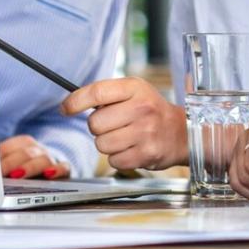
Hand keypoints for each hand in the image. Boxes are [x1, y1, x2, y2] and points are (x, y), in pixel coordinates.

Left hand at [0, 135, 72, 179]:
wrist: (50, 171)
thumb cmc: (24, 169)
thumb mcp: (10, 165)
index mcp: (23, 144)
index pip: (10, 146)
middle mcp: (37, 149)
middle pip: (26, 152)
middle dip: (12, 162)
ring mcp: (51, 159)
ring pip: (43, 158)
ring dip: (30, 166)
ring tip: (18, 175)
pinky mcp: (64, 170)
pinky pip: (64, 167)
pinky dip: (57, 170)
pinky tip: (49, 174)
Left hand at [61, 77, 187, 170]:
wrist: (182, 132)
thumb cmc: (151, 110)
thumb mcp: (133, 91)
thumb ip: (105, 94)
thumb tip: (70, 103)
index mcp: (135, 88)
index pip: (96, 92)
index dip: (75, 101)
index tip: (66, 108)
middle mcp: (141, 108)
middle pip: (94, 123)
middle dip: (98, 127)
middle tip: (113, 124)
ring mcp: (145, 133)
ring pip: (101, 144)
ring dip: (108, 143)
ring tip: (125, 137)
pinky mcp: (146, 154)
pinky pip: (113, 161)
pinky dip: (118, 157)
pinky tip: (131, 148)